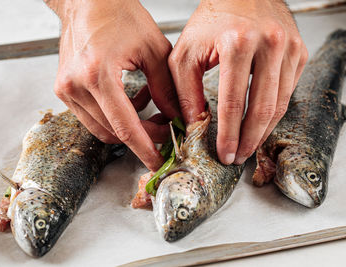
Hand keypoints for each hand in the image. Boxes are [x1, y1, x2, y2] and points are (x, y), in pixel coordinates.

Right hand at [45, 0, 180, 170]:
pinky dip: (114, 117)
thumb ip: (165, 87)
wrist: (87, 1)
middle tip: (164, 129)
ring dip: (128, 127)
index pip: (125, 128)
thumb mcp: (154, 48)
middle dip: (142, 137)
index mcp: (98, 75)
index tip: (159, 163)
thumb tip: (174, 116)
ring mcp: (66, 90)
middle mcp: (76, 86)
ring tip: (148, 109)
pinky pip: (92, 117)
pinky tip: (130, 101)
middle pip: (113, 132)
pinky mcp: (64, 90)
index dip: (145, 149)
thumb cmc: (118, 14)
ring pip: (101, 129)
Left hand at [168, 0, 307, 164]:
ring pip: (280, 104)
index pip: (234, 103)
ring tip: (248, 146)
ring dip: (263, 131)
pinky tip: (260, 123)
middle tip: (238, 157)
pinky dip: (274, 112)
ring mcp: (289, 48)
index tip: (225, 153)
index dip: (229, 135)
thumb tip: (194, 124)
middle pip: (263, 108)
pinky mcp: (298, 52)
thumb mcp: (185, 52)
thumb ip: (185, 90)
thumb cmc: (211, 18)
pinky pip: (289, 91)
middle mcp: (269, 44)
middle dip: (249, 140)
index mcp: (238, 43)